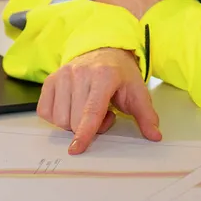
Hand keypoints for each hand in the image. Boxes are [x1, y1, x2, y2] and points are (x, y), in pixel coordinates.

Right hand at [36, 47, 162, 154]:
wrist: (104, 51)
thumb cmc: (120, 74)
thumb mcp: (138, 92)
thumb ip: (146, 116)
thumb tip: (155, 136)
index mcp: (104, 76)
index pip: (92, 111)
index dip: (85, 133)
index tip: (77, 149)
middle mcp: (80, 73)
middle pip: (75, 120)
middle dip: (89, 128)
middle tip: (103, 115)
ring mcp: (62, 75)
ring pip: (60, 119)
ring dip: (74, 123)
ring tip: (89, 109)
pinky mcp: (50, 80)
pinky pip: (46, 112)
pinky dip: (58, 117)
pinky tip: (72, 107)